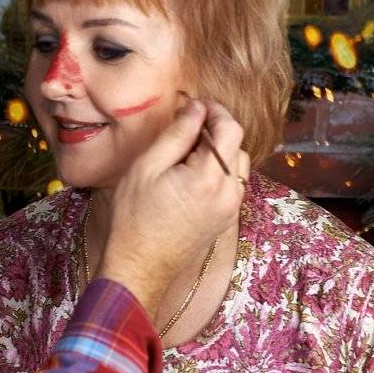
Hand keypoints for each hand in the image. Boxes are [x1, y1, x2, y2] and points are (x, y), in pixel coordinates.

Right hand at [97, 98, 249, 314]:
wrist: (140, 266)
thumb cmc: (135, 218)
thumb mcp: (147, 167)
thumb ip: (176, 134)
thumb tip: (196, 108)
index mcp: (210, 178)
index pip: (230, 129)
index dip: (216, 111)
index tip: (196, 106)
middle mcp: (229, 193)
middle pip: (238, 145)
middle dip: (217, 130)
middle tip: (187, 128)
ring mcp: (231, 209)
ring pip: (238, 165)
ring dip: (220, 151)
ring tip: (188, 152)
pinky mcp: (226, 219)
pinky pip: (232, 184)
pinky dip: (219, 170)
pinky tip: (192, 175)